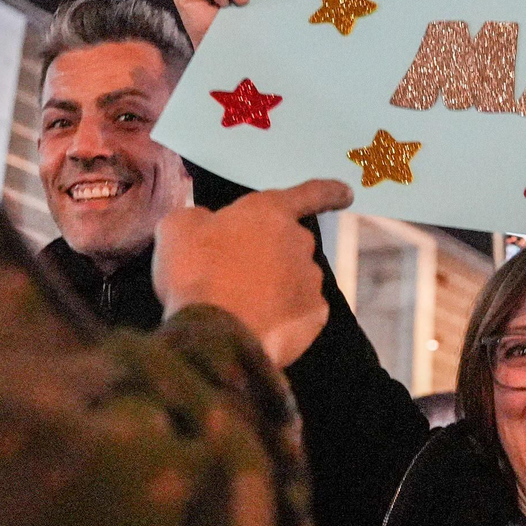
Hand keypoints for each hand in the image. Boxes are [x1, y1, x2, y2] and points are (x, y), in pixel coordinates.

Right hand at [154, 179, 352, 367]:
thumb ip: (201, 218)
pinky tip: (259, 325)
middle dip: (271, 254)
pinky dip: (284, 316)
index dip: (328, 191)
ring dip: (276, 287)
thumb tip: (209, 225)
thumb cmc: (195, 272)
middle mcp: (300, 243)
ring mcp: (311, 281)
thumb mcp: (179, 228)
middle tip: (237, 273)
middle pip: (292, 243)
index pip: (308, 193)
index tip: (347, 192)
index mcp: (270, 213)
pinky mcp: (314, 317)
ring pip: (296, 279)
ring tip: (242, 305)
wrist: (214, 334)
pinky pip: (300, 311)